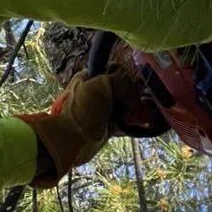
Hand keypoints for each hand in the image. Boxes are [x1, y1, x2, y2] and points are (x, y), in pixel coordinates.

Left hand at [16, 63, 140, 187]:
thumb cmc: (82, 110)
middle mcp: (97, 92)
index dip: (127, 79)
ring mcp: (102, 110)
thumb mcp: (101, 86)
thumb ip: (120, 79)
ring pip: (126, 106)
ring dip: (136, 110)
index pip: (116, 71)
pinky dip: (134, 123)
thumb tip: (133, 85)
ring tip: (141, 117)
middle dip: (133, 96)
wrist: (69, 140)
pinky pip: (125, 121)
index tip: (133, 89)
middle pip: (123, 89)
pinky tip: (142, 124)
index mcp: (91, 77)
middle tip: (138, 105)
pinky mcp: (107, 126)